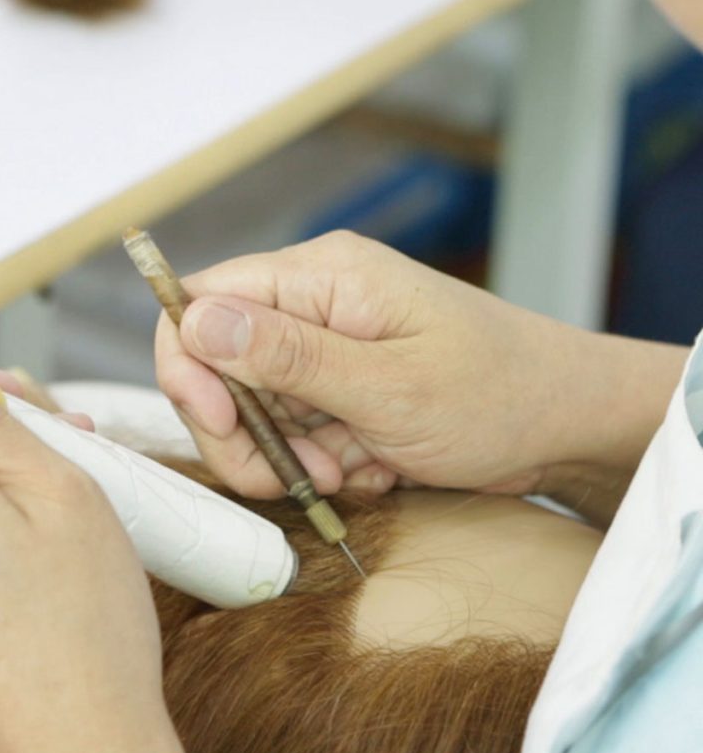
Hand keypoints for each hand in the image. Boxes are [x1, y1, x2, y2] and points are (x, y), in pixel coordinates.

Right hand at [156, 231, 683, 500]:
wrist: (564, 425)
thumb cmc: (498, 394)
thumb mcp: (389, 386)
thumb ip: (287, 357)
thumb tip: (193, 322)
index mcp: (320, 278)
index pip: (199, 302)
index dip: (189, 368)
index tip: (221, 425)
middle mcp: (313, 306)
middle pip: (217, 369)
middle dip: (244, 435)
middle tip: (297, 475)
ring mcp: (325, 350)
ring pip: (254, 412)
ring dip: (289, 458)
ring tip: (350, 470)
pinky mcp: (339, 389)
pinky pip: (294, 434)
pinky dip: (321, 464)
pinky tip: (373, 467)